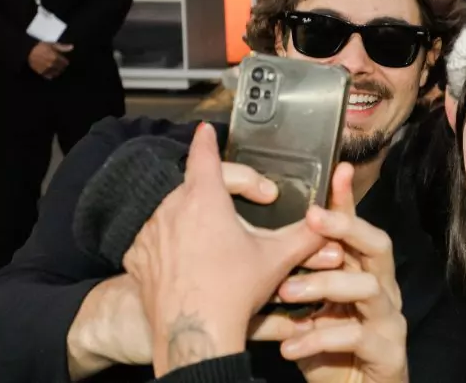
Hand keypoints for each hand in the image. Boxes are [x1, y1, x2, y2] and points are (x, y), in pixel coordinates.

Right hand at [28, 42, 72, 78]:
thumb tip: (72, 47)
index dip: (65, 61)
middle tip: (59, 64)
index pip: (65, 63)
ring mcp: (46, 69)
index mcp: (55, 58)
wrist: (27, 52)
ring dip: (57, 71)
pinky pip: (49, 76)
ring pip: (56, 73)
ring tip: (55, 67)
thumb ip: (62, 47)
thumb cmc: (40, 47)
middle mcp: (52, 65)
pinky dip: (51, 74)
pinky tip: (50, 71)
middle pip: (61, 69)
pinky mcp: (41, 73)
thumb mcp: (52, 44)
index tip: (63, 60)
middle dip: (61, 66)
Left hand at [123, 125, 324, 376]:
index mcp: (205, 198)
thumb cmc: (234, 292)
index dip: (208, 141)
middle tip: (242, 210)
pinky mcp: (138, 257)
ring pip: (175, 212)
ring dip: (195, 218)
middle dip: (218, 193)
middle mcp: (172, 209)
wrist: (196, 335)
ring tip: (218, 239)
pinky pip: (157, 238)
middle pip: (195, 185)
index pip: (204, 155)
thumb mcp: (277, 258)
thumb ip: (305, 233)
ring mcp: (151, 233)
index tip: (206, 132)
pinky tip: (190, 259)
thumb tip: (327, 221)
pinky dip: (173, 242)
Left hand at [252, 163, 407, 382]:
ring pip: (367, 287)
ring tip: (287, 291)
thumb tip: (257, 244)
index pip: (357, 227)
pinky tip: (289, 345)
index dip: (348, 199)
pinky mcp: (386, 350)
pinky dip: (319, 337)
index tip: (337, 170)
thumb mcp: (308, 305)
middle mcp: (382, 288)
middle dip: (345, 227)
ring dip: (325, 284)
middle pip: (378, 244)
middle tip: (311, 219)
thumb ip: (294, 276)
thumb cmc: (331, 346)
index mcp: (364, 271)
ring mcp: (388, 318)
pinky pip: (356, 335)